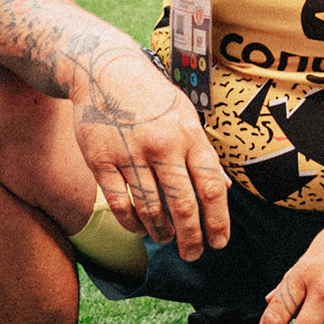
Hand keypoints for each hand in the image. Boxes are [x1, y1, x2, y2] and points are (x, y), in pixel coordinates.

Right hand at [70, 44, 231, 259]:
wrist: (103, 70)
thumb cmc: (151, 97)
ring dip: (161, 232)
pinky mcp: (100, 160)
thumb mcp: (186, 115)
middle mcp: (163, 146)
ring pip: (150, 208)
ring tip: (167, 239)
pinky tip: (139, 228)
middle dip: (192, 236)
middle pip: (183, 204)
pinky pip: (119, 202)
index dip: (218, 219)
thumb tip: (223, 187)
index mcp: (189, 135)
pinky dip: (132, 222)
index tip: (220, 241)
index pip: (211, 186)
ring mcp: (130, 154)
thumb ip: (203, 152)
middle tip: (194, 253)